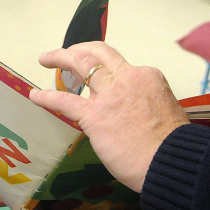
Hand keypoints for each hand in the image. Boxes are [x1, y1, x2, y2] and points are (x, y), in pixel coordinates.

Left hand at [34, 42, 189, 192]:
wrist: (171, 161)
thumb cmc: (174, 146)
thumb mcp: (165, 112)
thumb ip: (146, 106)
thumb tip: (134, 114)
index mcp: (147, 77)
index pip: (122, 66)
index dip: (109, 71)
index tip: (102, 78)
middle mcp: (127, 78)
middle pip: (98, 53)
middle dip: (79, 48)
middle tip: (66, 52)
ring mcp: (108, 95)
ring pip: (80, 63)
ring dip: (60, 57)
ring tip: (46, 59)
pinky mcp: (94, 116)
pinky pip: (64, 100)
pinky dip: (47, 96)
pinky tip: (35, 95)